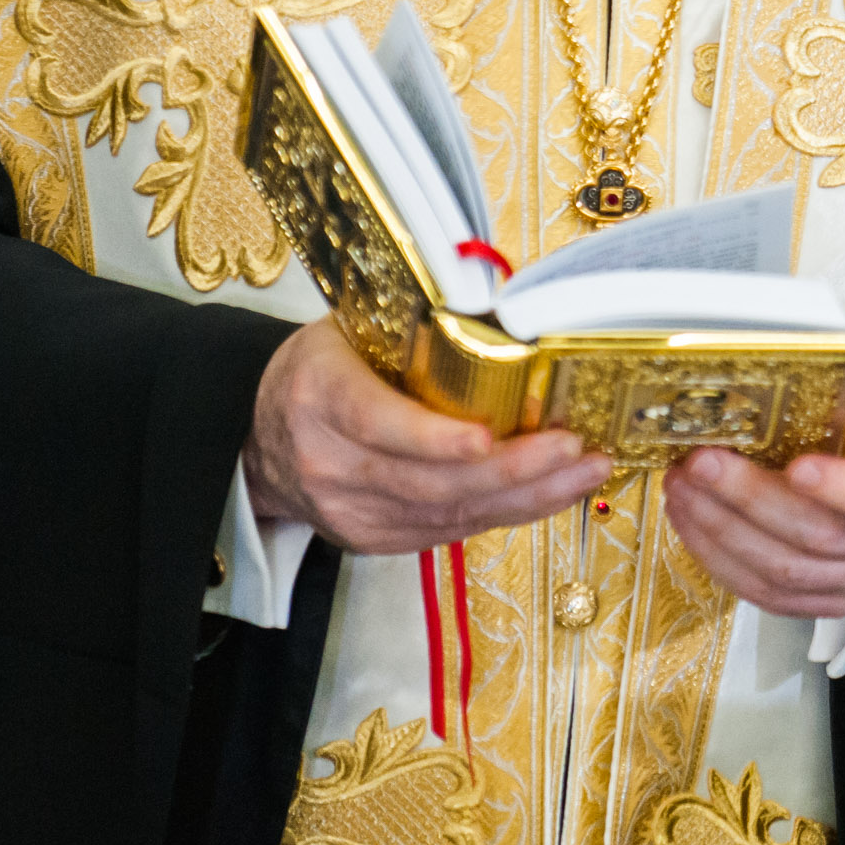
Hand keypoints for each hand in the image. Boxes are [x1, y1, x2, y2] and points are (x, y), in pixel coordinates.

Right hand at [245, 319, 605, 555]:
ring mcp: (350, 511)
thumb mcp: (350, 329)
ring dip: (526, 496)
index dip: (431, 437)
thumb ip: (416, 326)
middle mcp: (329, 462)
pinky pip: (447, 531)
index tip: (484, 438)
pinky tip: (552, 494)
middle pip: (426, 480)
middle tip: (572, 448)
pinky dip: (505, 513)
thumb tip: (510, 305)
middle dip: (510, 470)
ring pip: (447, 513)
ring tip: (585, 471)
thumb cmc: (321, 371)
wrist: (260, 439)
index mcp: (319, 395)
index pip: (375, 421)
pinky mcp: (373, 539)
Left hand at [661, 388, 844, 622]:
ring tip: (681, 487)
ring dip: (721, 530)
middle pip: (820, 536)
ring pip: (784, 572)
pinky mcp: (825, 604)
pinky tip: (691, 522)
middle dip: (751, 499)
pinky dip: (721, 560)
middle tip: (701, 463)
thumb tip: (775, 382)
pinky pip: (767, 596)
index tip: (798, 466)